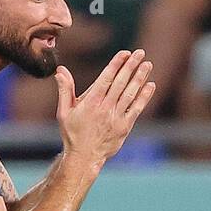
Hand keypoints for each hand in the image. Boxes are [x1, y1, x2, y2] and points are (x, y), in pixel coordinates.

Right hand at [55, 48, 155, 165]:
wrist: (84, 157)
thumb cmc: (72, 133)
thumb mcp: (64, 112)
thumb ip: (65, 90)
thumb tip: (60, 70)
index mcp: (91, 103)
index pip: (106, 78)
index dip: (117, 64)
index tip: (125, 53)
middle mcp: (105, 108)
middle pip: (121, 83)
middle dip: (131, 66)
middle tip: (140, 53)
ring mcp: (116, 118)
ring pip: (130, 94)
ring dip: (140, 78)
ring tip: (147, 65)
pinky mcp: (124, 127)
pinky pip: (136, 108)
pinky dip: (144, 96)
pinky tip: (150, 85)